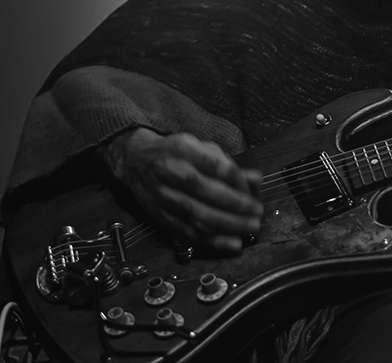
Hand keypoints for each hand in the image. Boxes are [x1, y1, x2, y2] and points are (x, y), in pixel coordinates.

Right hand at [102, 128, 263, 253]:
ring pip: (198, 215)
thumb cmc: (174, 153)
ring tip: (250, 228)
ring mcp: (164, 196)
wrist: (134, 161)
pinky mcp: (161, 215)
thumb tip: (256, 179)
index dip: (239, 181)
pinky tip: (232, 244)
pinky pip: (188, 231)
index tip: (253, 190)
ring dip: (228, 225)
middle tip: (257, 213)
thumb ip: (227, 163)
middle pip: (208, 192)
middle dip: (237, 205)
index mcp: (184, 150)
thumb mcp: (200, 147)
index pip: (217, 166)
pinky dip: (212, 240)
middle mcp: (171, 172)